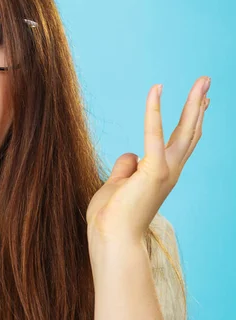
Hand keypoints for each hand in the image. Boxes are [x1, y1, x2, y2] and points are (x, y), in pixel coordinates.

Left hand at [86, 76, 211, 244]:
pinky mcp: (154, 170)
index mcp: (160, 175)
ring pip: (185, 130)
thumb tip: (130, 154)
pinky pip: (153, 132)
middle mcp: (169, 172)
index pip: (178, 143)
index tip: (200, 103)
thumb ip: (125, 168)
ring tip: (204, 80)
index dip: (189, 121)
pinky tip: (157, 89)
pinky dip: (154, 109)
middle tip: (207, 82)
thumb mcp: (116, 185)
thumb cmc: (111, 218)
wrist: (111, 239)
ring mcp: (164, 171)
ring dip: (193, 103)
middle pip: (189, 133)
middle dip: (199, 106)